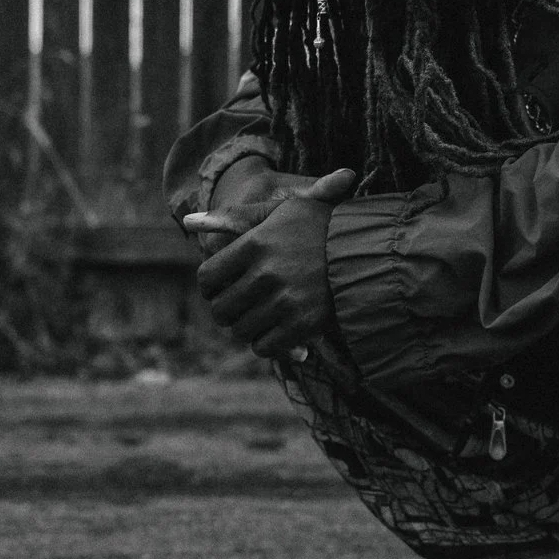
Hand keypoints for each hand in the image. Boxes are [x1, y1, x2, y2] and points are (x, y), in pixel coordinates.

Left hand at [192, 168, 359, 359]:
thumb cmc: (320, 226)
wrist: (369, 251)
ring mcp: (284, 302)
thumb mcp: (280, 210)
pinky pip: (265, 347)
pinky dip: (266, 344)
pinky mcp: (302, 326)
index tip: (222, 286)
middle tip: (240, 305)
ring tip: (260, 316)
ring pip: (241, 330)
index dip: (210, 286)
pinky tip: (276, 330)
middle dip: (227, 309)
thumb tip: (189, 221)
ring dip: (246, 327)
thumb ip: (233, 217)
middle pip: (221, 309)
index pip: (208, 278)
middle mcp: (266, 274)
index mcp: (255, 244)